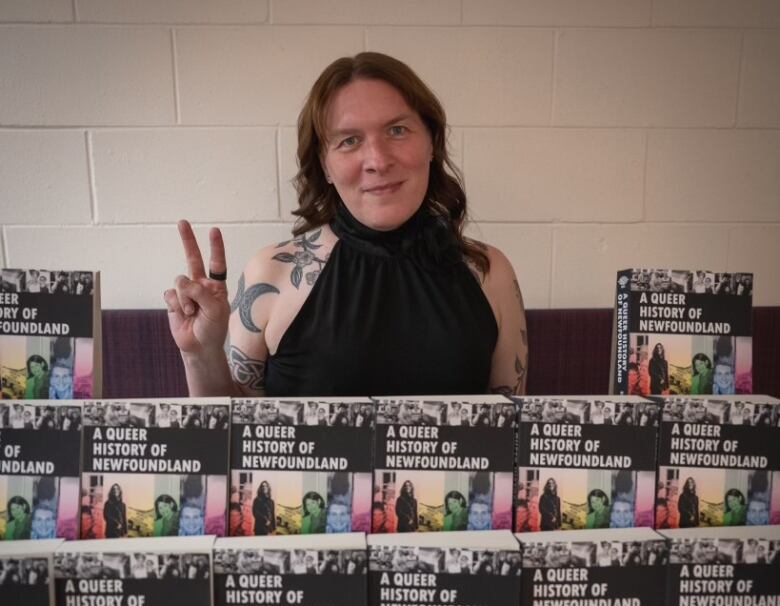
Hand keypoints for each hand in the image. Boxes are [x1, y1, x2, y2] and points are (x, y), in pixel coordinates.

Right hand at [165, 220, 230, 355]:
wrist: (199, 346)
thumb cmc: (213, 329)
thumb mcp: (216, 310)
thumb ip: (202, 293)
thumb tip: (185, 282)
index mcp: (216, 286)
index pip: (217, 263)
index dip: (215, 247)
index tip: (214, 230)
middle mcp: (201, 285)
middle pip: (193, 259)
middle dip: (188, 240)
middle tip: (182, 222)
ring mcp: (186, 292)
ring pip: (180, 282)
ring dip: (186, 299)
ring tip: (193, 313)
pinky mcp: (174, 300)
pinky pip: (171, 294)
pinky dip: (177, 305)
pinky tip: (184, 315)